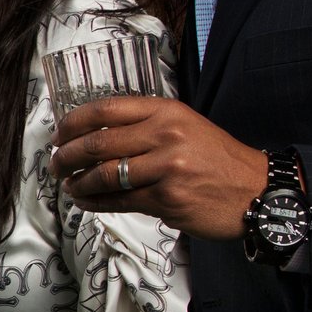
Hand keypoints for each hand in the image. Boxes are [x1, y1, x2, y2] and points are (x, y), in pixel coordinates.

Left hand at [48, 95, 267, 240]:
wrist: (257, 190)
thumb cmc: (217, 160)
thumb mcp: (186, 126)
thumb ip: (145, 126)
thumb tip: (94, 135)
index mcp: (167, 112)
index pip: (105, 109)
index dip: (73, 123)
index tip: (58, 135)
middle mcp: (165, 135)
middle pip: (97, 144)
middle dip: (66, 156)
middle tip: (55, 164)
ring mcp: (166, 168)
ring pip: (104, 175)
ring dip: (78, 182)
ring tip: (69, 185)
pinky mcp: (166, 199)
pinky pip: (119, 201)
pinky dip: (95, 202)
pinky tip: (85, 201)